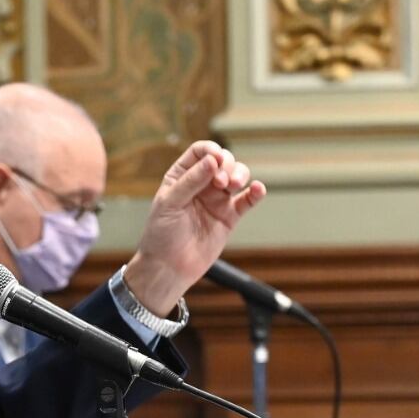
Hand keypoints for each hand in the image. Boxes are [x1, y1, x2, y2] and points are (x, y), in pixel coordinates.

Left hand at [123, 141, 265, 314]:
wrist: (169, 267)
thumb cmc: (161, 235)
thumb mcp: (169, 203)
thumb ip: (191, 181)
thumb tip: (212, 160)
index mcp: (181, 176)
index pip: (200, 152)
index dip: (210, 151)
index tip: (215, 158)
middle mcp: (201, 185)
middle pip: (222, 161)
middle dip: (226, 165)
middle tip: (220, 181)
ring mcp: (217, 200)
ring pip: (237, 177)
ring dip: (240, 174)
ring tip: (234, 184)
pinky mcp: (229, 217)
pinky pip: (247, 200)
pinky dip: (255, 192)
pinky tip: (257, 189)